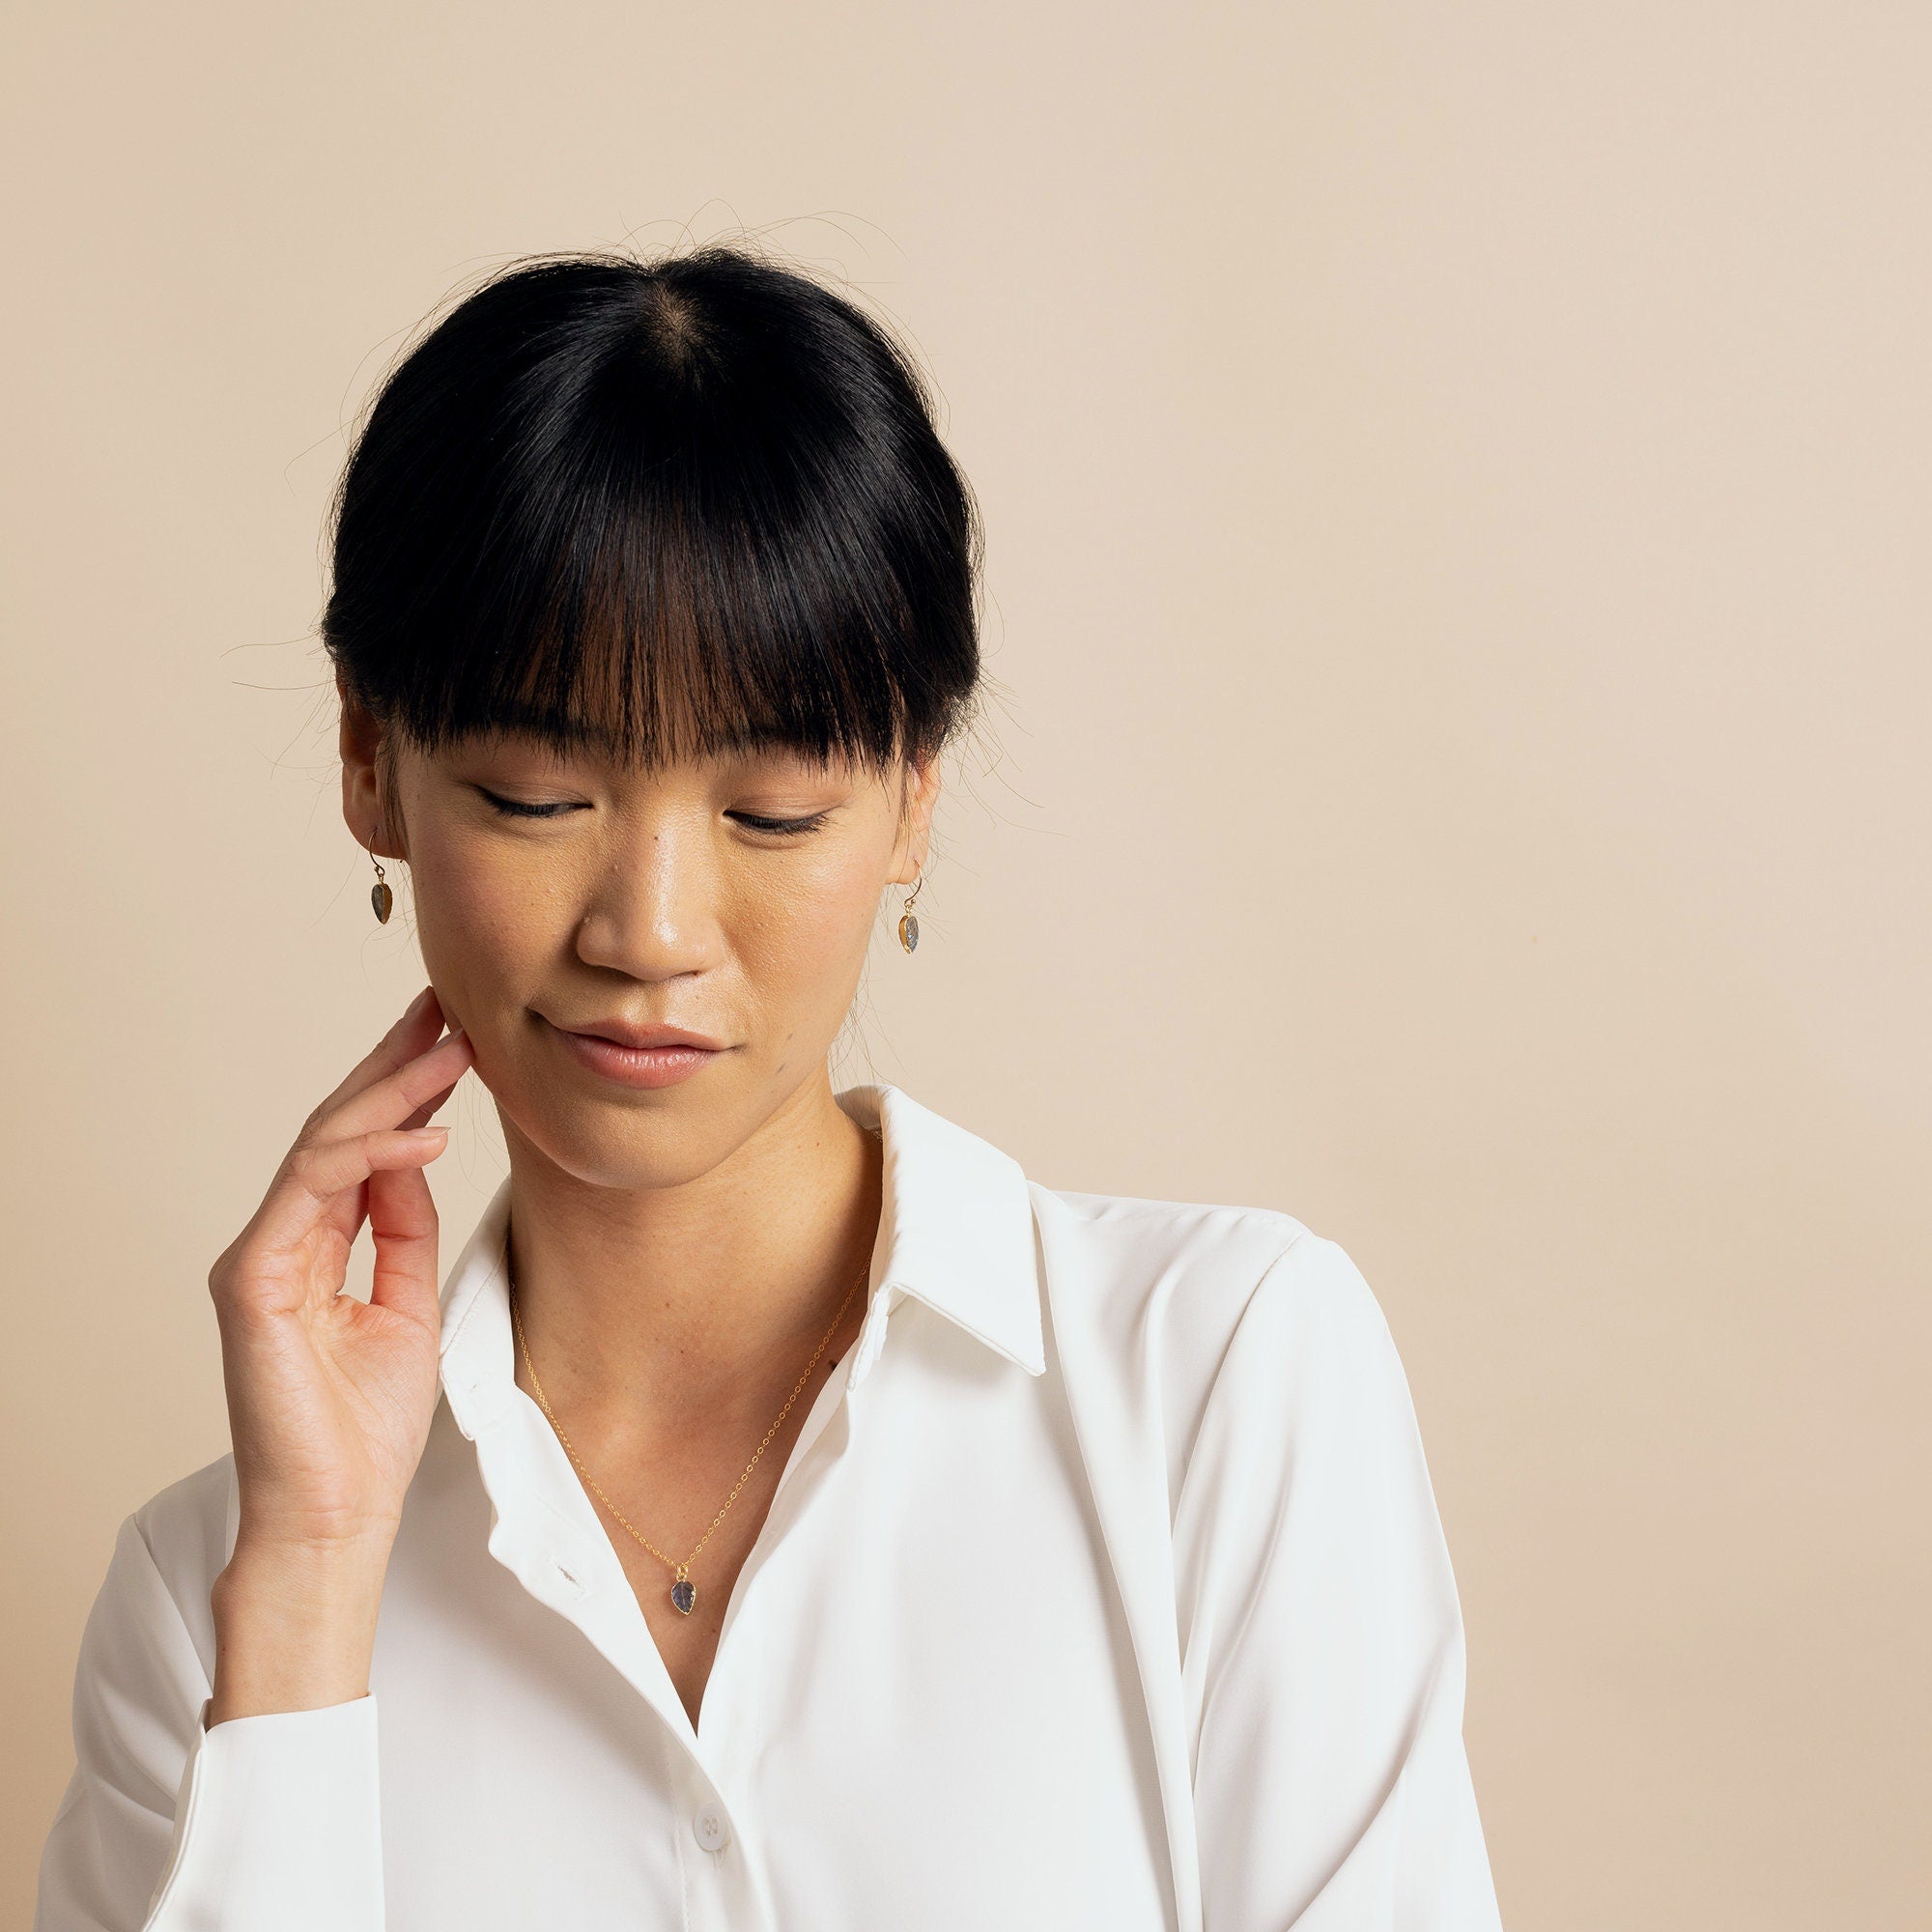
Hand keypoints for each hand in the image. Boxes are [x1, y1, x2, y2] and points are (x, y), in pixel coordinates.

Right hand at [209, 984, 474, 1556]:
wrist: (337, 1512)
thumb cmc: (365, 1428)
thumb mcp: (410, 1303)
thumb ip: (404, 1228)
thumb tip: (416, 1154)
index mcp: (315, 1245)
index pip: (358, 1146)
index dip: (402, 1087)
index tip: (452, 1037)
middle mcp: (281, 1240)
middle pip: (336, 1128)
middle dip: (393, 1064)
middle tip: (446, 1009)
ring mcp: (261, 1256)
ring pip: (323, 1145)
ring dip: (392, 1093)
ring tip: (453, 1054)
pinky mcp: (253, 1281)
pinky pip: (311, 1193)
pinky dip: (370, 1157)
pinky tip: (424, 1135)